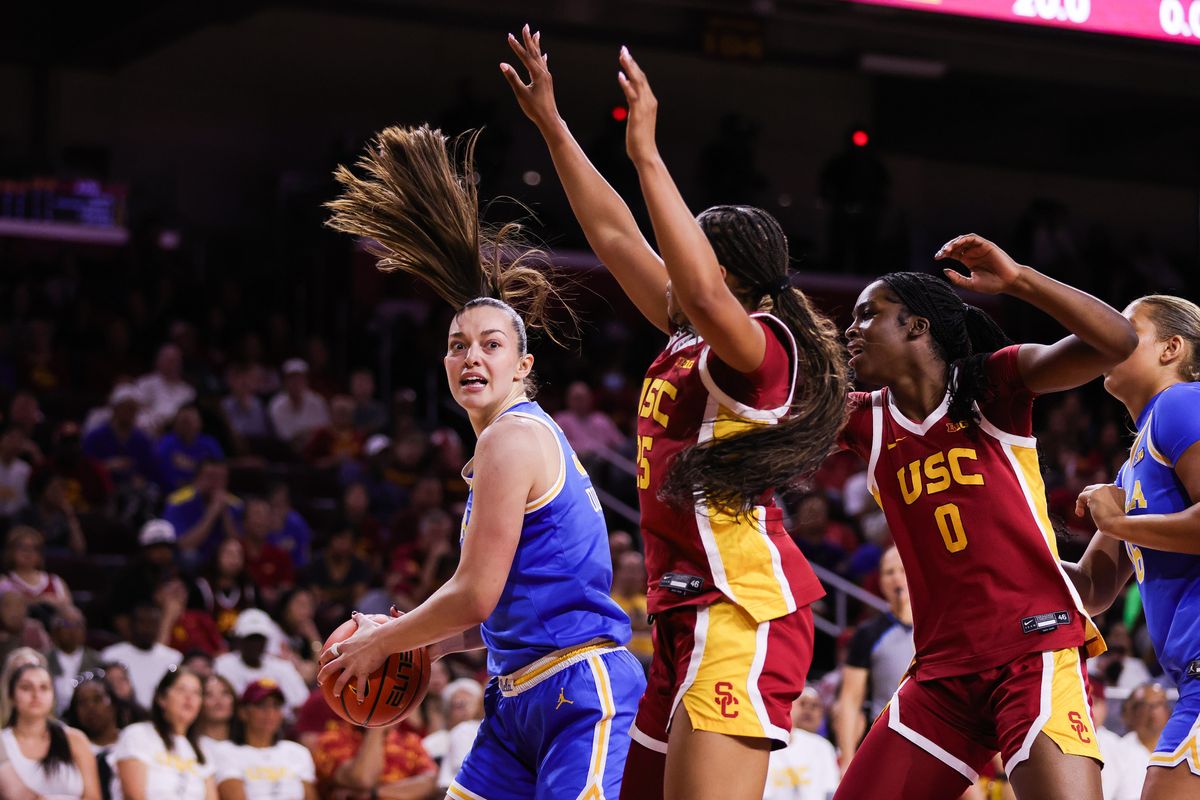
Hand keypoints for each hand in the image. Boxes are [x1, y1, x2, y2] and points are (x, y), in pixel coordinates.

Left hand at [316, 611, 389, 701]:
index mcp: (344, 647)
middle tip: (319, 681)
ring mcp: (353, 666)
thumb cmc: (374, 630)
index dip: (324, 658)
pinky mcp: (362, 672)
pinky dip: (360, 694)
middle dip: (322, 675)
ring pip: (340, 680)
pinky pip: (361, 686)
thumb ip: (359, 619)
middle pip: (329, 668)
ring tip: (336, 694)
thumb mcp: (364, 623)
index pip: (330, 653)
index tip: (320, 662)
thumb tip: (355, 614)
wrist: (382, 639)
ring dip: (337, 688)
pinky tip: (360, 701)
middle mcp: (345, 658)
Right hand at [500, 25, 560, 130]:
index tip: (509, 35)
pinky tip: (544, 55)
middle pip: (534, 52)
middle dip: (529, 39)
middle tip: (526, 26)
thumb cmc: (534, 108)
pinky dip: (542, 58)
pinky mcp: (547, 82)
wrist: (549, 119)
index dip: (516, 46)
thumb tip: (502, 64)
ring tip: (536, 34)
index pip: (524, 56)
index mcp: (537, 74)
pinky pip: (544, 65)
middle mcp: (543, 72)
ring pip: (540, 57)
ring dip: (536, 45)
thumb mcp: (521, 93)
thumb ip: (512, 78)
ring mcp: (546, 77)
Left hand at [617, 46, 658, 165]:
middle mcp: (649, 102)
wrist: (646, 155)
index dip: (634, 68)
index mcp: (649, 103)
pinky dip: (627, 84)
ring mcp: (645, 107)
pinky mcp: (638, 114)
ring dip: (630, 68)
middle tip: (623, 49)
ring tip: (622, 56)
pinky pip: (632, 95)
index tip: (627, 57)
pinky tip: (620, 76)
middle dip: (631, 62)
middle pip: (640, 77)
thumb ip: (635, 110)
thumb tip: (631, 103)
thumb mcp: (637, 122)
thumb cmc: (640, 142)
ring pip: (638, 82)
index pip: (642, 80)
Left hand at [934, 234, 1024, 294]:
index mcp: (969, 261)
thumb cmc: (992, 284)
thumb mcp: (970, 283)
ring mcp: (979, 248)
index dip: (944, 254)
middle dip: (946, 248)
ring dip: (954, 243)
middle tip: (940, 254)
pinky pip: (973, 238)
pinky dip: (964, 240)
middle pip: (956, 245)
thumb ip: (957, 278)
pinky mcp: (986, 245)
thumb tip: (944, 270)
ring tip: (946, 250)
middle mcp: (973, 253)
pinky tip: (957, 245)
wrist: (1008, 283)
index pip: (953, 253)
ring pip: (963, 240)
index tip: (936, 258)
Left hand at [1076, 483, 1125, 533]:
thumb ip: (1108, 502)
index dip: (1098, 498)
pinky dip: (1079, 505)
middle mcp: (1112, 487)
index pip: (1105, 490)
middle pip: (1095, 488)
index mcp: (1120, 491)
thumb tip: (1091, 502)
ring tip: (1082, 513)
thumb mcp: (1115, 509)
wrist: (1118, 524)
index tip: (1094, 506)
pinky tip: (1080, 514)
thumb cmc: (1117, 522)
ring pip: (1087, 491)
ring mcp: (1103, 489)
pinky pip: (1081, 496)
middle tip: (1086, 507)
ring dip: (1083, 501)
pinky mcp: (1094, 493)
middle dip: (1089, 497)